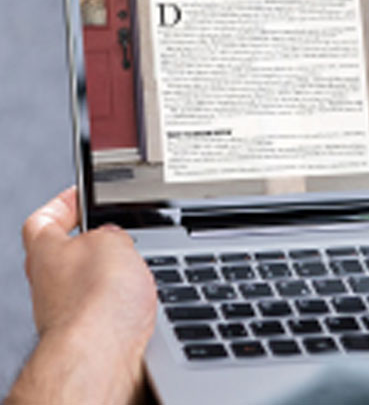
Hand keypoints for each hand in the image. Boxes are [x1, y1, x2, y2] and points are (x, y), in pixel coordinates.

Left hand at [8, 187, 156, 404]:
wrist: (101, 354)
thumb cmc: (95, 301)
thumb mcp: (112, 239)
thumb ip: (111, 231)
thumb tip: (117, 238)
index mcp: (44, 251)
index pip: (44, 220)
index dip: (64, 204)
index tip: (80, 195)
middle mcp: (50, 284)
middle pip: (71, 253)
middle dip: (100, 244)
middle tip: (123, 234)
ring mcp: (70, 312)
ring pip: (95, 284)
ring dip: (118, 278)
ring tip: (142, 274)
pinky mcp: (92, 336)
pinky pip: (112, 311)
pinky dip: (128, 305)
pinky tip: (143, 304)